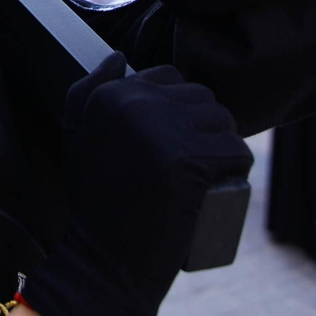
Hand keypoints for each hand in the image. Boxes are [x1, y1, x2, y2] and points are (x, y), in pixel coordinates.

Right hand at [23, 54, 251, 315]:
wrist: (104, 260)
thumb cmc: (94, 202)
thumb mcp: (75, 138)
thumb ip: (85, 91)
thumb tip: (119, 56)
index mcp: (110, 95)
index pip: (168, 76)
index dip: (179, 107)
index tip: (174, 140)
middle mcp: (135, 104)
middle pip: (200, 97)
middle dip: (205, 125)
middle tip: (195, 162)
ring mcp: (164, 131)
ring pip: (222, 121)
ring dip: (224, 143)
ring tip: (211, 171)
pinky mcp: (190, 161)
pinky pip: (236, 150)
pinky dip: (239, 165)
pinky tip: (230, 177)